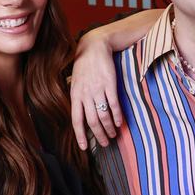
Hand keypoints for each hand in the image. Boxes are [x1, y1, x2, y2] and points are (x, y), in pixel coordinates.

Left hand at [70, 29, 121, 148]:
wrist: (94, 47)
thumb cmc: (85, 64)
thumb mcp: (75, 80)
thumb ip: (77, 96)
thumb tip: (80, 111)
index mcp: (75, 95)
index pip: (76, 120)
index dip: (80, 135)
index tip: (84, 148)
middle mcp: (85, 95)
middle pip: (92, 121)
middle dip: (98, 135)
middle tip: (105, 143)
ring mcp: (97, 90)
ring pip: (103, 115)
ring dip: (109, 128)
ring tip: (114, 134)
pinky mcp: (109, 84)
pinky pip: (113, 104)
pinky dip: (117, 115)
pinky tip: (120, 122)